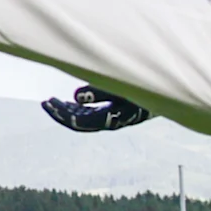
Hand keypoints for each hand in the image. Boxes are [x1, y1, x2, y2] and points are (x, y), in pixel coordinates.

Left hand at [42, 85, 156, 132]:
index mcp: (110, 119)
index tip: (48, 102)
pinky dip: (78, 109)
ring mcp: (112, 118)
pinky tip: (69, 101)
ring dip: (67, 111)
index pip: (79, 122)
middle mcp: (109, 122)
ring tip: (51, 101)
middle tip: (45, 103)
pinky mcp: (115, 113)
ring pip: (83, 119)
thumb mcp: (121, 87)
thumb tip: (74, 96)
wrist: (166, 93)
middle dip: (60, 113)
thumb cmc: (143, 89)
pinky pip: (91, 115)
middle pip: (78, 123)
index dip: (61, 114)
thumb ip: (99, 91)